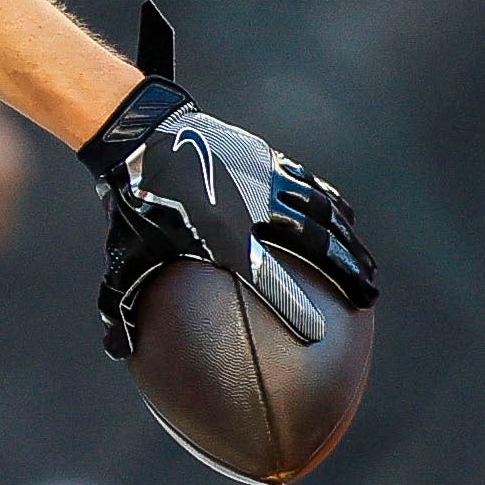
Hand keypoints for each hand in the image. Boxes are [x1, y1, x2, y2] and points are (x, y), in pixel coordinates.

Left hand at [81, 7, 376, 358]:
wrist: (142, 135)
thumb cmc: (133, 202)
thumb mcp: (125, 255)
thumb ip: (121, 302)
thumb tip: (116, 349)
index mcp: (221, 233)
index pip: (266, 278)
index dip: (294, 307)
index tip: (319, 335)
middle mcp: (253, 206)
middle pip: (316, 242)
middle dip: (347, 271)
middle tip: (368, 296)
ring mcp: (266, 179)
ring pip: (322, 212)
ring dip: (348, 240)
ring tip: (366, 266)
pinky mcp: (269, 160)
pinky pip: (310, 186)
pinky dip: (332, 205)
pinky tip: (347, 218)